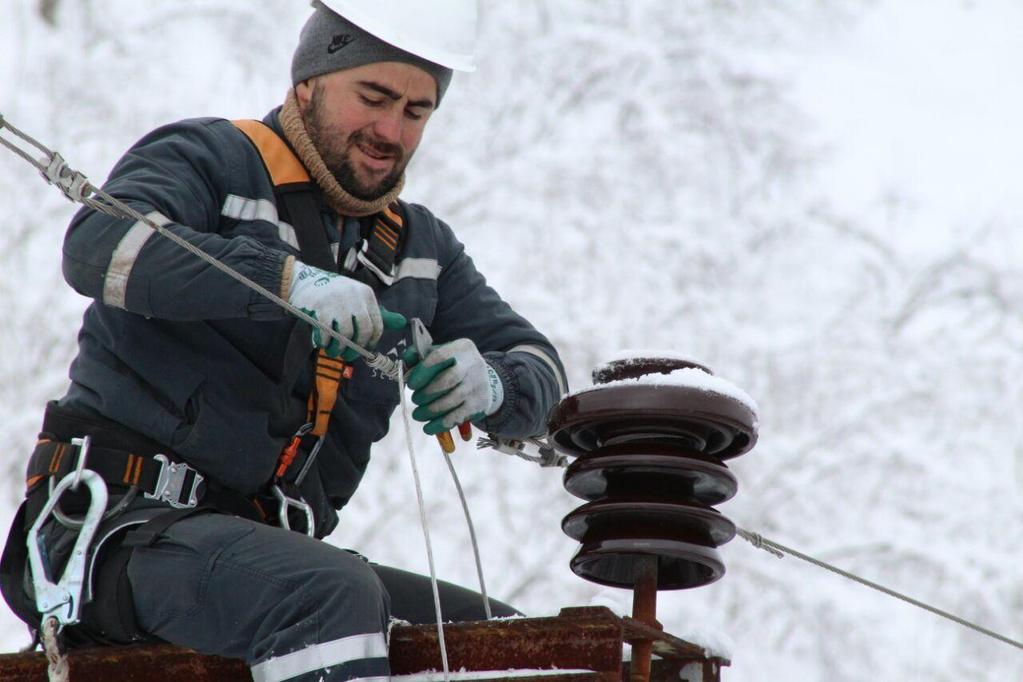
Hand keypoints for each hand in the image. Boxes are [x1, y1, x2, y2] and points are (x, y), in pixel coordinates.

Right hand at [287, 260, 405, 360]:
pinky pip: (326, 334)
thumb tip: (402, 322)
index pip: (377, 325)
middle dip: (356, 349)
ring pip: (345, 335)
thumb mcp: (359, 299)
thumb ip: (378, 313)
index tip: (364, 351)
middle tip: (348, 356)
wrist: (306, 280)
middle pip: (363, 331)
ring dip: (339, 349)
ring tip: (333, 351)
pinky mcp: (320, 307)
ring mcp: (337, 301)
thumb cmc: (337, 296)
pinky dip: (324, 343)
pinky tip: (322, 343)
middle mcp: (355, 296)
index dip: (372, 343)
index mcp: (367, 295)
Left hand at [404, 338, 503, 434]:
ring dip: (431, 410)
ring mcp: (478, 385)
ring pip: (452, 400)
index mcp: (461, 348)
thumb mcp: (439, 354)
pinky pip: (458, 416)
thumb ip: (419, 356)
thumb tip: (405, 362)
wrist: (482, 380)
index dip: (423, 371)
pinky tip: (428, 427)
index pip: (441, 356)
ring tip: (418, 415)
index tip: (411, 384)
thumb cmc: (452, 366)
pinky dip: (440, 424)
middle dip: (427, 393)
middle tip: (415, 400)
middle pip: (448, 379)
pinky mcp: (479, 404)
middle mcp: (473, 364)